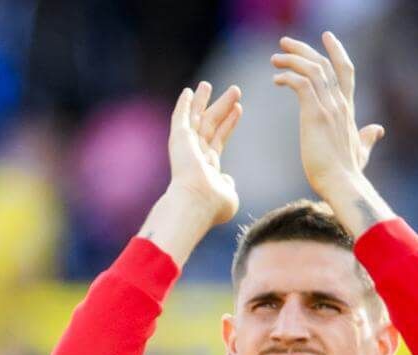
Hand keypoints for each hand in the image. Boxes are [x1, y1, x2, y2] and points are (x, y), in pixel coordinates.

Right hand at [138, 81, 242, 264]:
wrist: (195, 203)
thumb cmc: (213, 206)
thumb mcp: (228, 196)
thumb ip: (227, 185)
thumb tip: (226, 180)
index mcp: (206, 168)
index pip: (219, 140)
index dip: (229, 124)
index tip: (239, 109)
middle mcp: (195, 155)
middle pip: (210, 125)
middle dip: (222, 107)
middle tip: (235, 90)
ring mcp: (186, 147)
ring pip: (196, 118)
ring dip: (203, 101)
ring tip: (208, 84)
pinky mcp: (179, 139)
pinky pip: (181, 118)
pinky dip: (184, 105)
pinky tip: (188, 92)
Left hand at [271, 33, 384, 203]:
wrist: (343, 184)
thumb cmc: (349, 172)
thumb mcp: (362, 150)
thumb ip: (367, 138)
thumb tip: (378, 130)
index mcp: (347, 108)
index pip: (345, 71)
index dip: (336, 51)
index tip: (325, 37)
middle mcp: (340, 103)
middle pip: (325, 64)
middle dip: (305, 49)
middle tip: (285, 42)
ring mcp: (329, 108)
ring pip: (313, 70)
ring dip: (292, 60)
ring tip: (275, 59)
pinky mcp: (316, 116)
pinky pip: (302, 85)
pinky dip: (289, 77)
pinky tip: (277, 79)